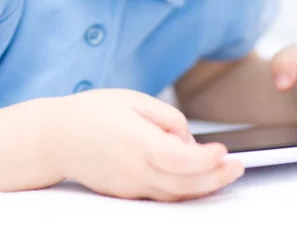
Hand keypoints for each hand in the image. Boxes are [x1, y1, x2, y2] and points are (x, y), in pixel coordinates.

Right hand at [52, 89, 243, 200]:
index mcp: (138, 143)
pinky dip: (184, 192)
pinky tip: (198, 180)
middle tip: (239, 167)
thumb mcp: (134, 100)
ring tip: (226, 174)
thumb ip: (168, 118)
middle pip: (184, 184)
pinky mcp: (126, 193)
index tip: (225, 151)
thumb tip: (190, 142)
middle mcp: (136, 171)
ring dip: (205, 188)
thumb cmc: (95, 111)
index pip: (181, 160)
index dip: (208, 160)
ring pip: (176, 196)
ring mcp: (130, 186)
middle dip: (217, 178)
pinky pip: (162, 197)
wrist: (57, 137)